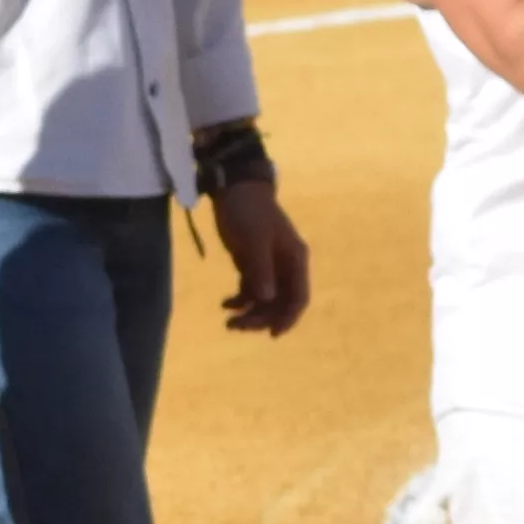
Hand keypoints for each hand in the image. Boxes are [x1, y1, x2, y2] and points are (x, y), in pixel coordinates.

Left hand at [213, 173, 313, 333]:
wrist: (234, 188)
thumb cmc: (248, 211)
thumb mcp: (254, 240)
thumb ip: (261, 270)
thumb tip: (267, 300)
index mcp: (295, 259)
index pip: (299, 297)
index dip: (289, 318)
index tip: (272, 334)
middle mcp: (286, 266)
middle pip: (281, 303)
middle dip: (262, 318)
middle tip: (236, 326)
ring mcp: (269, 266)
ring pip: (266, 299)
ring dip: (250, 312)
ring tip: (228, 320)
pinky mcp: (253, 263)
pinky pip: (251, 290)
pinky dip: (240, 300)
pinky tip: (225, 304)